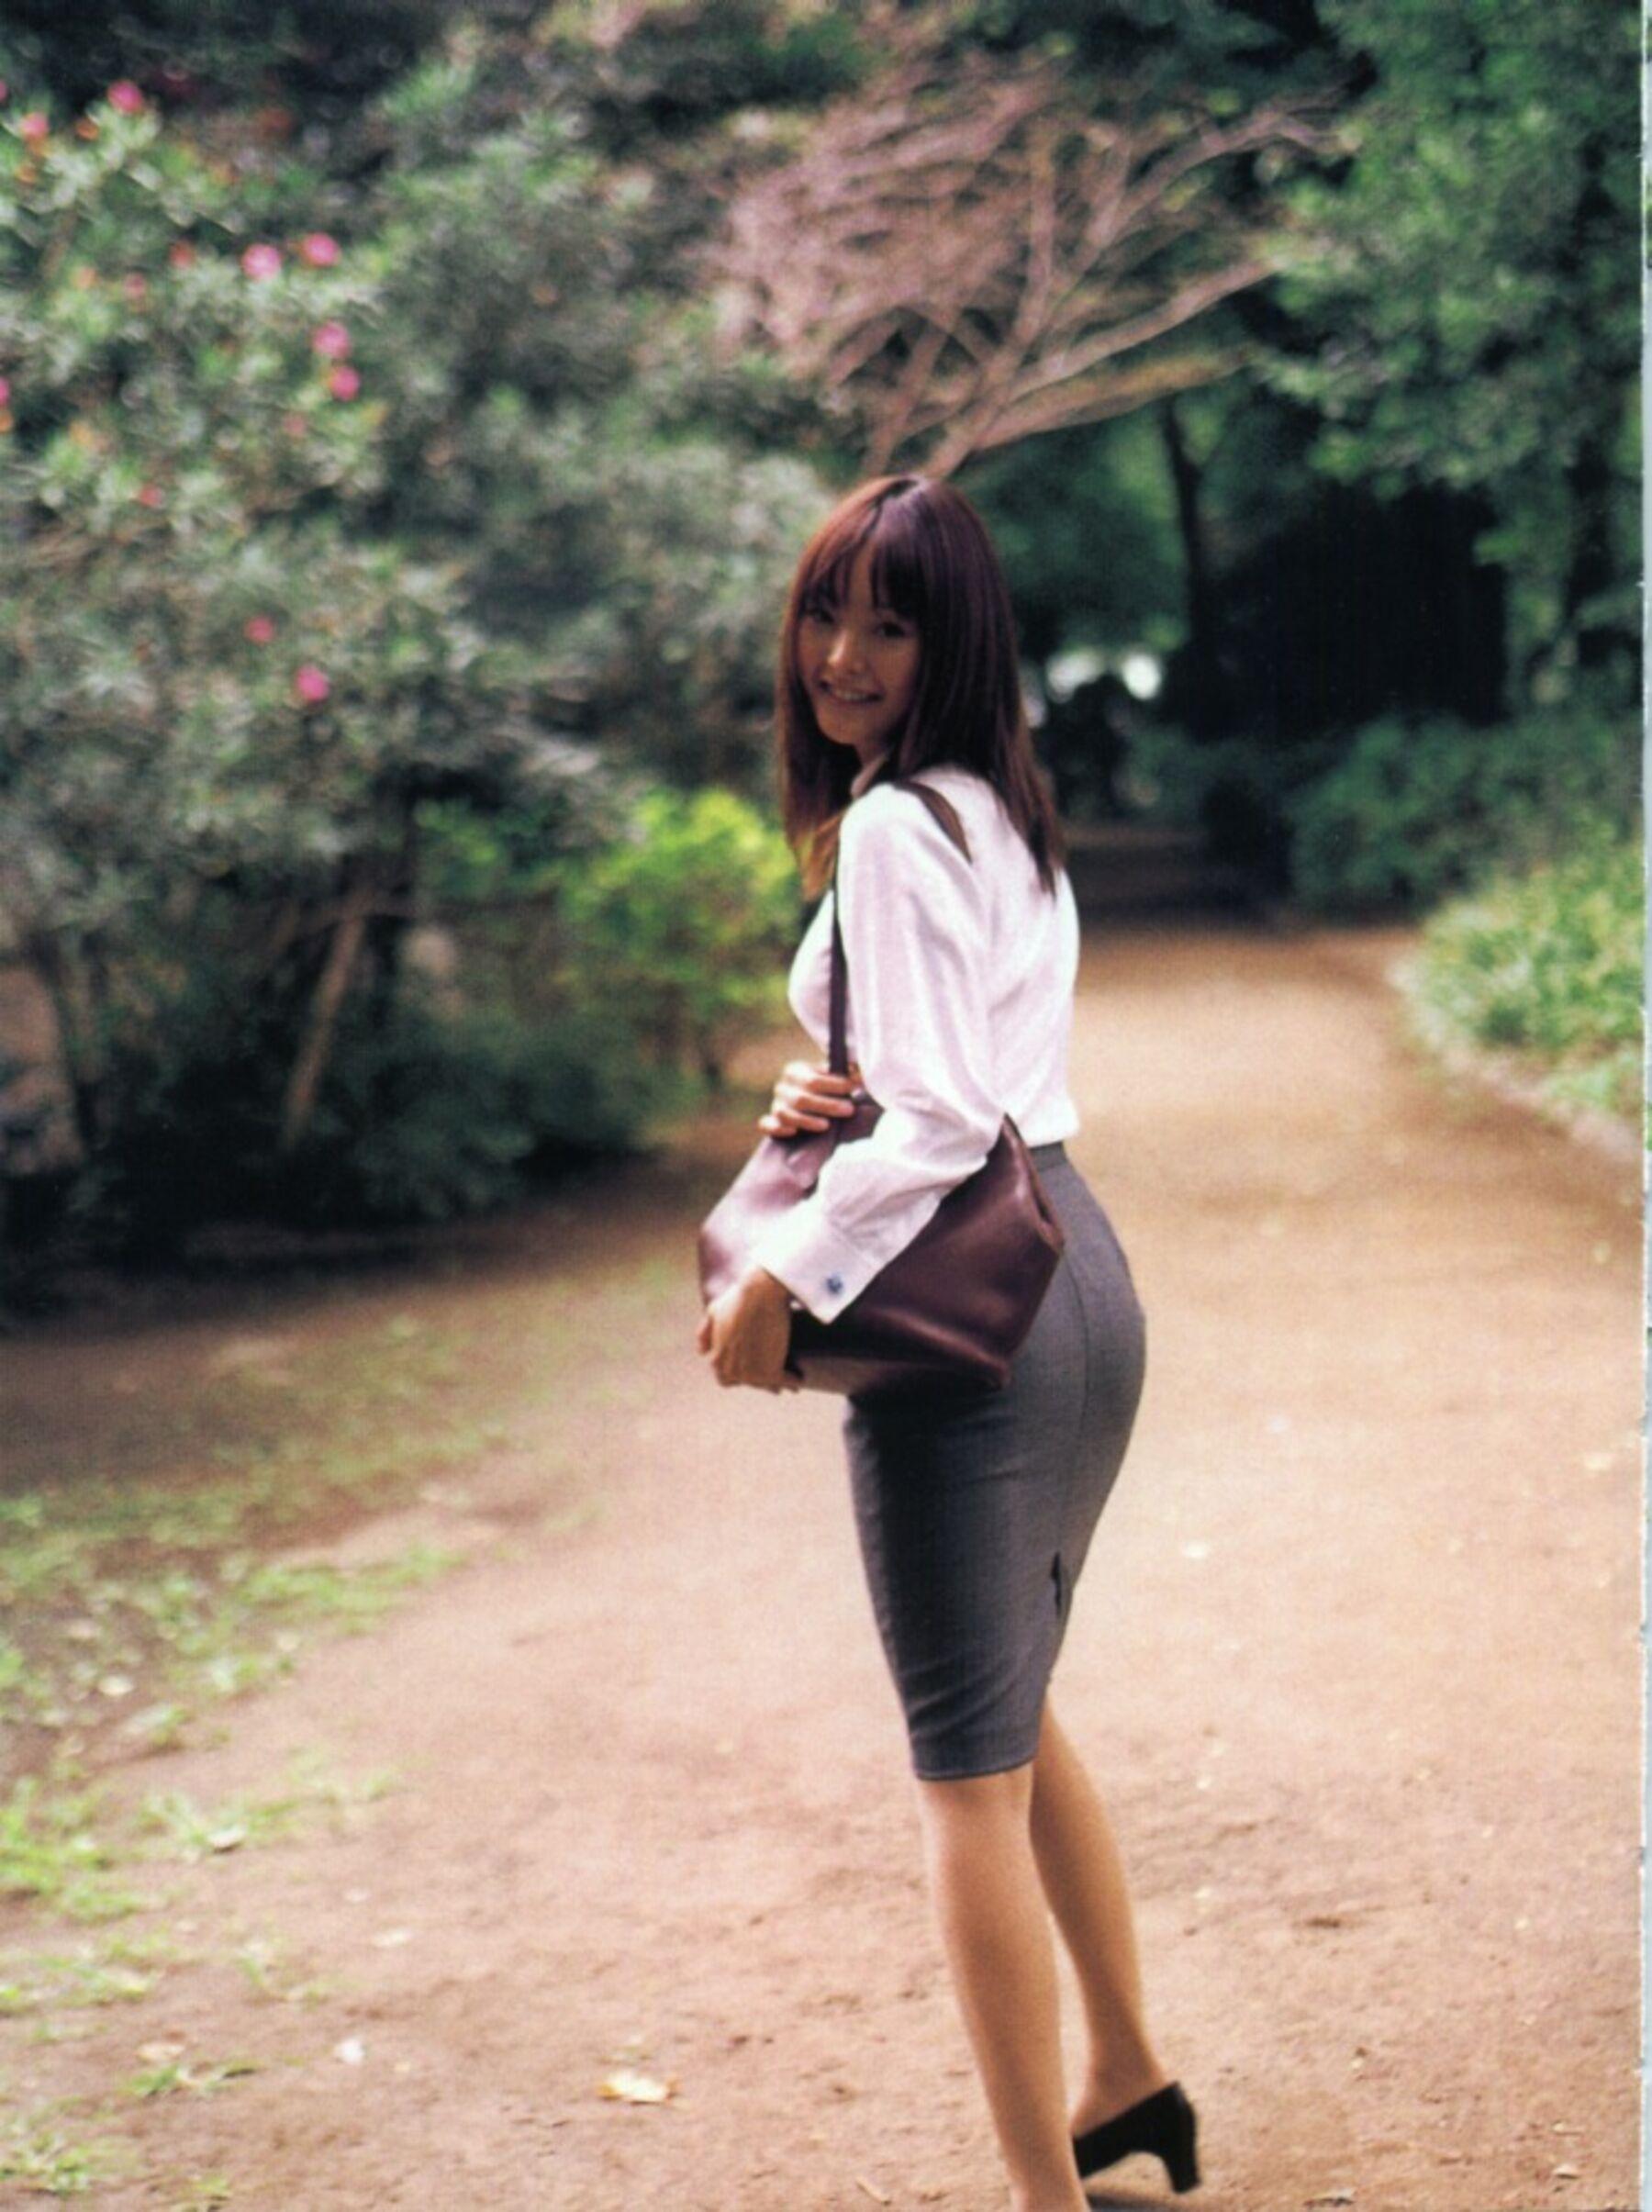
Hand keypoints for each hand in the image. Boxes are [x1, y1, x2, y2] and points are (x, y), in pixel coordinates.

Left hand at [696, 1265, 803, 1392]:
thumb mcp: (714, 1312)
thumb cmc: (738, 1298)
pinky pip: (785, 1381)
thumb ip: (705, 1334)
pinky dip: (794, 1381)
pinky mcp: (771, 1371)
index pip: (726, 1379)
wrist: (760, 1293)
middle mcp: (731, 1371)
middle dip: (760, 1380)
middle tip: (773, 1375)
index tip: (753, 1369)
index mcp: (716, 1360)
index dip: (740, 1375)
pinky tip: (800, 1379)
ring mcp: (750, 1374)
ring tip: (790, 1379)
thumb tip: (702, 1353)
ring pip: (767, 1384)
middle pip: (748, 1383)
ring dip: (778, 1383)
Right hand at [758, 1057, 863, 1136]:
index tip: (854, 1088)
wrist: (809, 1103)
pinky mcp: (770, 1122)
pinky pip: (767, 1125)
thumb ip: (848, 1076)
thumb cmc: (825, 1089)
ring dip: (806, 1121)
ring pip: (785, 1114)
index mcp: (795, 1071)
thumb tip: (861, 1076)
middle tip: (849, 1110)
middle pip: (801, 1099)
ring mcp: (775, 1106)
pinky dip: (776, 1128)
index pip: (813, 1079)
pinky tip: (792, 1132)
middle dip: (827, 1105)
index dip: (835, 1084)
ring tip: (826, 1125)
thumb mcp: (834, 1078)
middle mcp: (782, 1087)